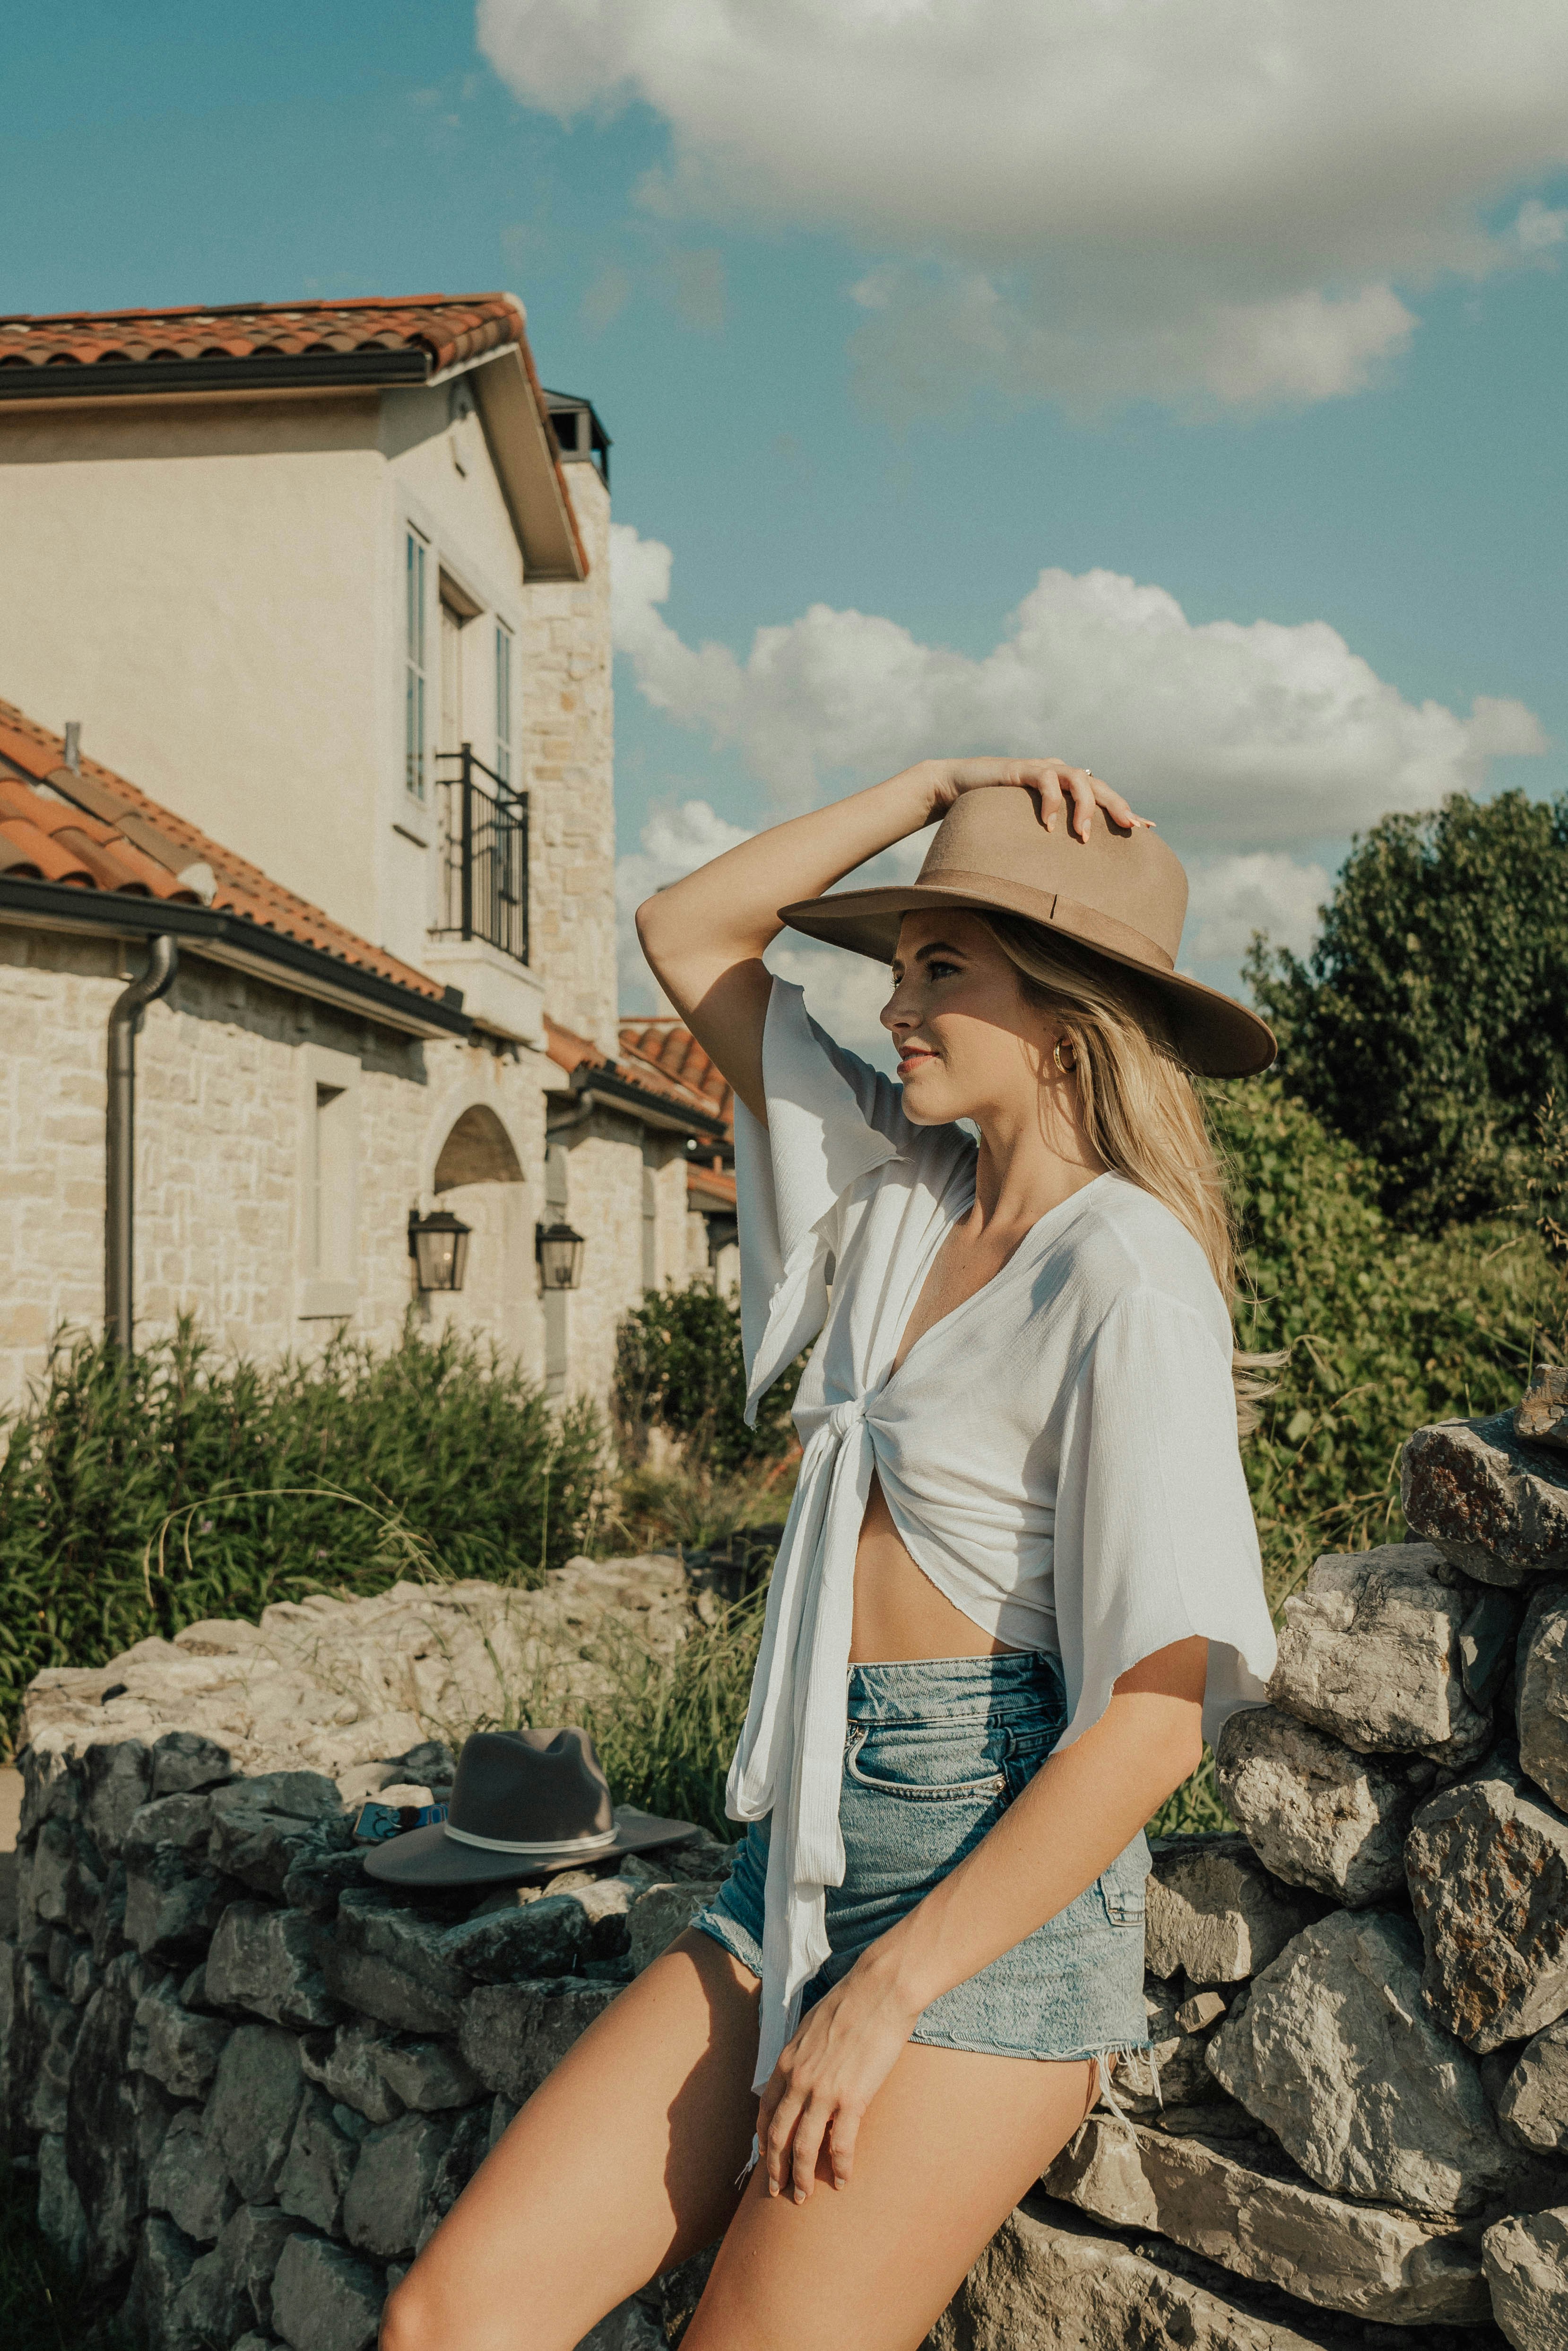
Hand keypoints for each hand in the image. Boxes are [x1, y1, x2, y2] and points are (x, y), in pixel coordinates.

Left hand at [756, 1961, 917, 2203]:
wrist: (879, 1992)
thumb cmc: (850, 2003)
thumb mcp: (811, 2027)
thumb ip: (802, 2056)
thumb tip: (803, 2074)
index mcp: (787, 2061)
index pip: (766, 2110)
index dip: (764, 2139)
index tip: (765, 2156)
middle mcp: (799, 2080)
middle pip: (778, 2135)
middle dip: (775, 2168)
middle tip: (778, 2191)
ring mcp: (824, 2092)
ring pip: (803, 2147)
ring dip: (801, 2178)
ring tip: (803, 2198)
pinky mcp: (852, 2099)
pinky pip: (840, 2144)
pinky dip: (840, 2167)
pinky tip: (842, 2180)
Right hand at [924, 757, 1150, 843]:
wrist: (955, 785)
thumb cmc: (990, 810)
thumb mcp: (1025, 825)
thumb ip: (1047, 835)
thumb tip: (1065, 868)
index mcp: (1063, 786)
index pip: (1101, 794)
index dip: (1124, 808)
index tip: (1147, 828)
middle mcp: (1057, 773)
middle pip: (1098, 785)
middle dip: (1117, 806)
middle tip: (1131, 827)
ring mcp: (1041, 768)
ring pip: (1077, 778)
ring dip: (1084, 807)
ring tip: (1083, 836)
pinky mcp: (1021, 769)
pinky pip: (1044, 780)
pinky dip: (1050, 802)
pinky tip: (1049, 825)